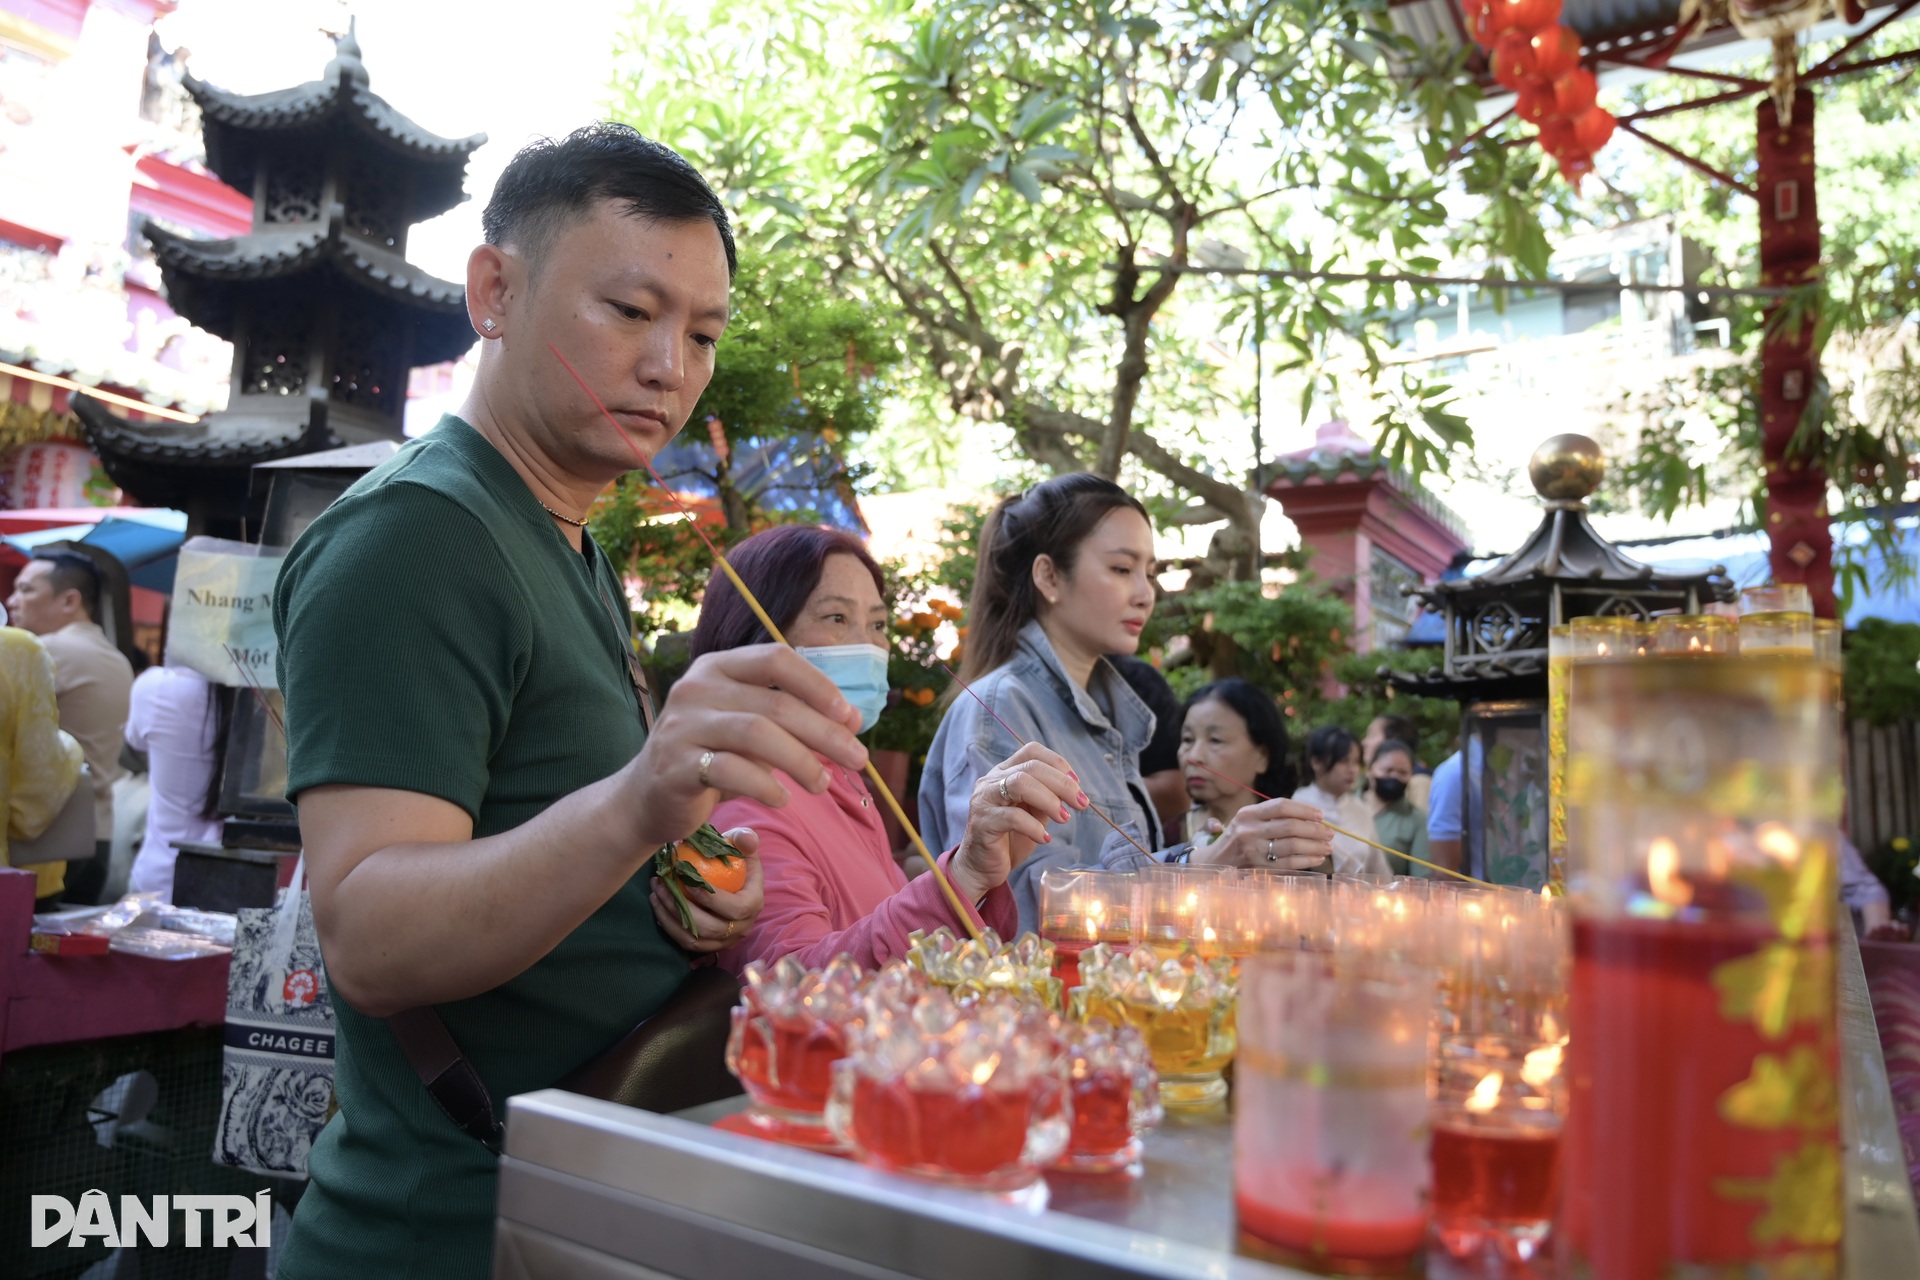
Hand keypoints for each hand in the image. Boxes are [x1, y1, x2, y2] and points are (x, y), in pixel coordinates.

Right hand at [625, 644, 866, 848]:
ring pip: (756, 734)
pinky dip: (765, 786)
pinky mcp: (675, 765)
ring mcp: (682, 725)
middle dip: (824, 733)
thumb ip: (793, 719)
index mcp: (717, 667)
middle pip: (775, 703)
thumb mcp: (751, 729)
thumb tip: (852, 720)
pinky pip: (731, 771)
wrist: (646, 798)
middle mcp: (696, 688)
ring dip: (800, 761)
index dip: (818, 685)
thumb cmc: (711, 757)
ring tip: (822, 784)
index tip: (850, 716)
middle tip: (857, 759)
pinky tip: (782, 799)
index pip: (776, 659)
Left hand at [650, 827, 764, 952]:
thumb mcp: (742, 845)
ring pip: (695, 939)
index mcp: (753, 904)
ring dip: (671, 918)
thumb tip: (746, 841)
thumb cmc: (735, 859)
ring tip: (656, 894)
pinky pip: (687, 943)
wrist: (733, 880)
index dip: (712, 900)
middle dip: (683, 909)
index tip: (688, 882)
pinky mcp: (710, 945)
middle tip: (663, 887)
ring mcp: (725, 940)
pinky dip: (670, 927)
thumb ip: (745, 839)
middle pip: (711, 928)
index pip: (736, 908)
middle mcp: (742, 927)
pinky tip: (658, 907)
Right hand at [949, 743, 1085, 901]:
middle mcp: (991, 781)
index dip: (1057, 762)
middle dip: (1062, 783)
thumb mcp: (1033, 814)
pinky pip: (1013, 817)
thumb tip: (1072, 790)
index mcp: (1004, 773)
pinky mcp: (982, 823)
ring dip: (1049, 800)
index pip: (1031, 751)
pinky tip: (1045, 838)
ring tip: (1064, 818)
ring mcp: (984, 800)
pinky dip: (1034, 827)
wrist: (982, 868)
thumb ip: (1046, 798)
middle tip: (1081, 803)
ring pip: (1020, 784)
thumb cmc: (1010, 839)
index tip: (1077, 783)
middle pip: (1030, 767)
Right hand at [1192, 798, 1333, 869]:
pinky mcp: (1259, 868)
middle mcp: (1249, 831)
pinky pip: (1290, 864)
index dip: (1304, 809)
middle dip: (1315, 830)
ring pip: (1293, 846)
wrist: (1214, 862)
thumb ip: (1272, 815)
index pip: (1281, 806)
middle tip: (1330, 833)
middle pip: (1290, 826)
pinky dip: (1307, 861)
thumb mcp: (1247, 820)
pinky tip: (1318, 858)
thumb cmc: (1238, 837)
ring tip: (1328, 847)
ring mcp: (1253, 851)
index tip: (1320, 815)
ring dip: (1315, 846)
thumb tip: (1310, 817)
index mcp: (1247, 814)